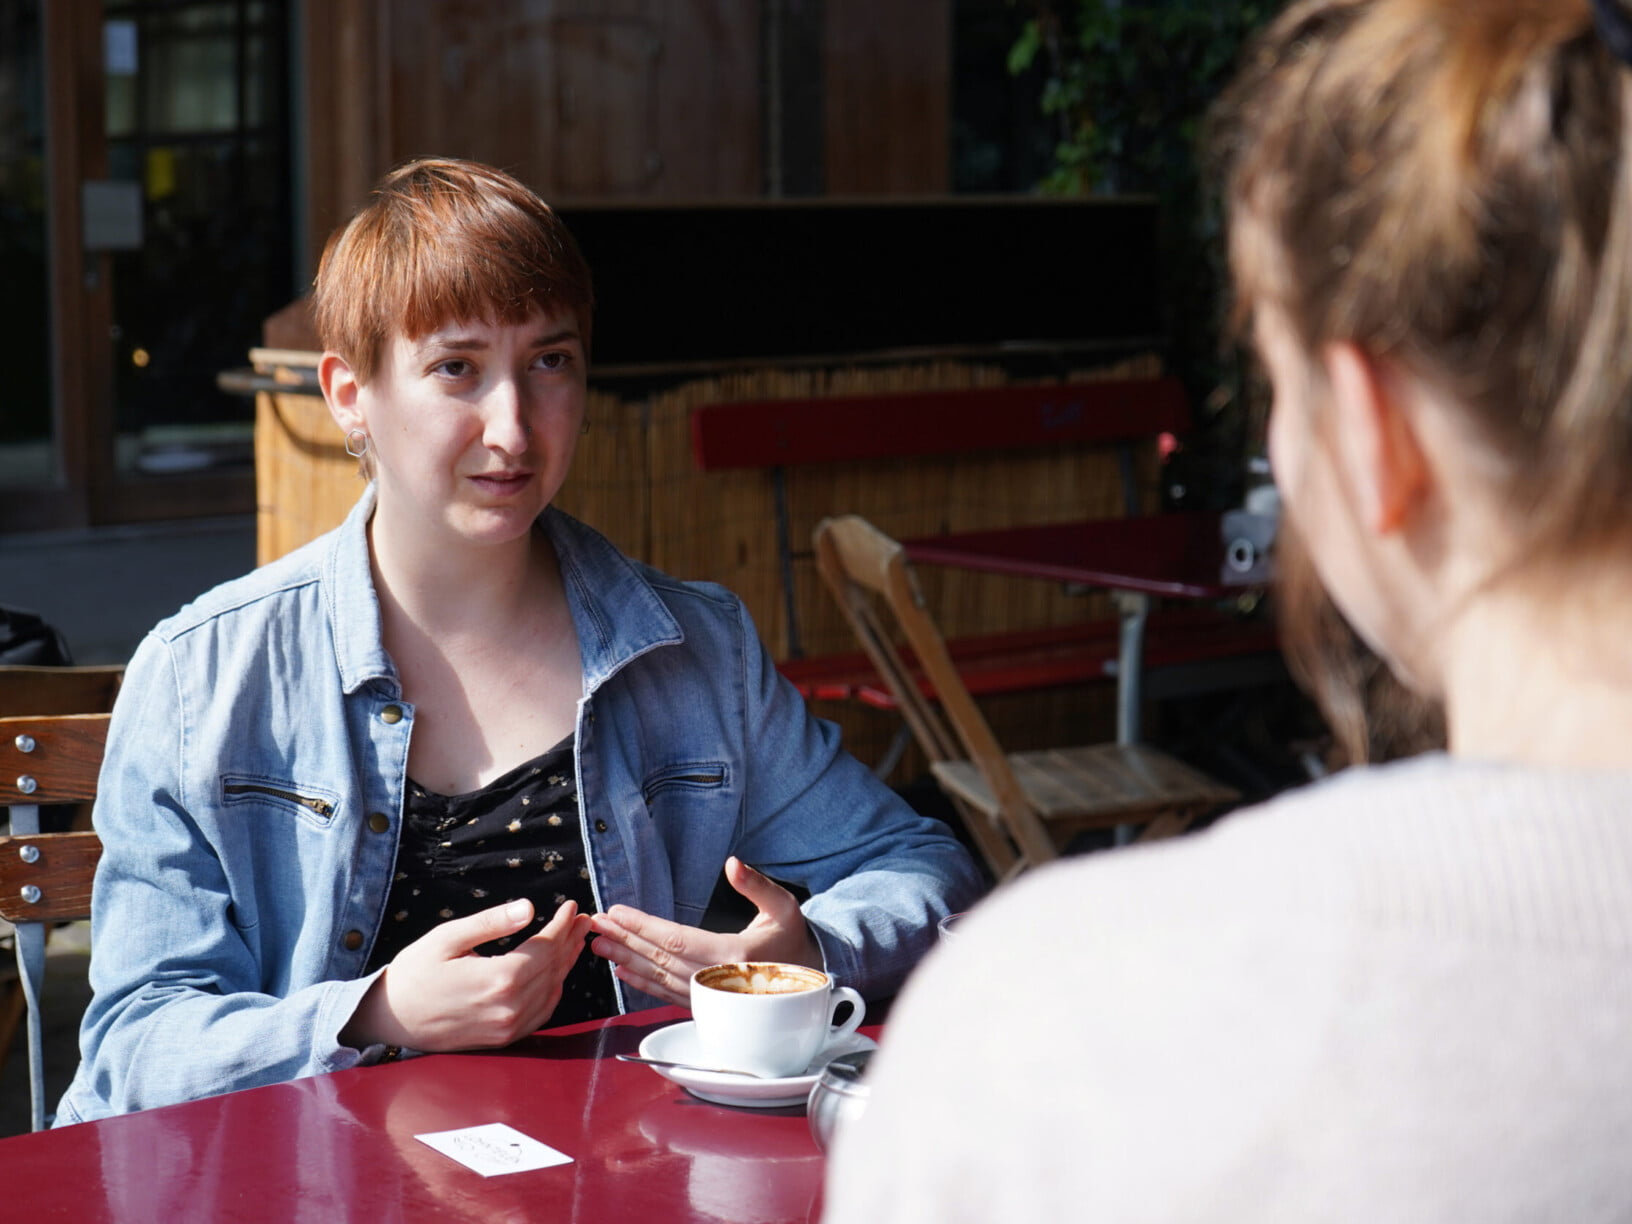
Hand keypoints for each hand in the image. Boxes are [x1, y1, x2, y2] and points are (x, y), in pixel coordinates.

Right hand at [343, 898, 592, 1052]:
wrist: (390, 1017)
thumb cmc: (414, 972)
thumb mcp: (448, 937)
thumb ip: (491, 922)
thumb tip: (529, 907)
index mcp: (499, 979)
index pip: (546, 947)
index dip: (562, 925)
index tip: (572, 906)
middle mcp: (509, 1007)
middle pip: (553, 968)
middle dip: (571, 940)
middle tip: (584, 919)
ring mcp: (508, 1027)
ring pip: (551, 990)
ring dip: (566, 964)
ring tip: (575, 940)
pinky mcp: (503, 1039)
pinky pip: (541, 1013)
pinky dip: (553, 990)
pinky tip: (556, 974)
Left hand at [587, 856, 821, 1005]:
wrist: (808, 982)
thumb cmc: (793, 940)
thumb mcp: (783, 906)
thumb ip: (757, 886)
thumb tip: (733, 864)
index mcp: (732, 955)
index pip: (676, 938)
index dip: (643, 926)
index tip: (617, 912)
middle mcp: (716, 980)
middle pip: (659, 959)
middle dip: (624, 939)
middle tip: (595, 925)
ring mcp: (710, 998)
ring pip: (659, 979)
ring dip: (626, 961)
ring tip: (600, 945)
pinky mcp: (706, 1006)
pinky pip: (667, 995)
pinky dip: (642, 984)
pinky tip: (623, 971)